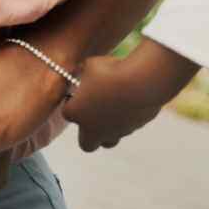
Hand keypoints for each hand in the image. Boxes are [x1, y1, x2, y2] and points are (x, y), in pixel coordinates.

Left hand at [63, 40, 198, 152]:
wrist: (140, 82)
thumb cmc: (110, 71)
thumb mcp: (90, 65)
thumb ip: (84, 72)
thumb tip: (83, 70)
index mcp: (75, 113)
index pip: (67, 113)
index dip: (73, 103)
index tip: (79, 93)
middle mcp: (93, 129)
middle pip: (86, 143)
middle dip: (87, 131)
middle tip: (91, 114)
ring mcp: (114, 133)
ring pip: (108, 141)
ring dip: (108, 130)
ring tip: (112, 110)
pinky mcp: (133, 130)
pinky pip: (126, 129)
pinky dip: (125, 121)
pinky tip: (129, 103)